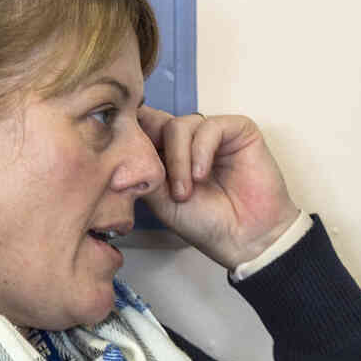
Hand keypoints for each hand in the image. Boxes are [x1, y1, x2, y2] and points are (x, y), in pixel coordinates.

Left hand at [136, 106, 301, 268]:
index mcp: (168, 153)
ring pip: (180, 125)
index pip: (144, 127)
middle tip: (159, 181)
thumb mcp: (158, 198)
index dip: (132, 133)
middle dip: (153, 150)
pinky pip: (210, 127)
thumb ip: (142, 168)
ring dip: (178, 159)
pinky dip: (200, 151)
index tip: (121, 148)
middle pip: (157, 122)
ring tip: (185, 191)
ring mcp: (213, 134)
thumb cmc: (206, 223)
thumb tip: (116, 144)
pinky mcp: (238, 131)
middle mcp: (189, 140)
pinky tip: (202, 175)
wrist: (244, 238)